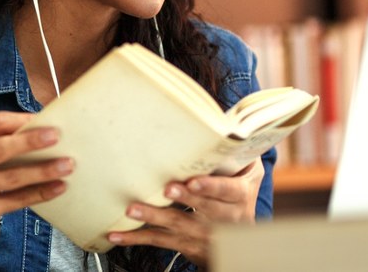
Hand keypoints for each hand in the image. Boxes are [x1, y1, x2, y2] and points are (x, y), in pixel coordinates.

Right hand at [0, 111, 73, 259]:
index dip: (20, 120)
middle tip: (57, 136)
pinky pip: (15, 200)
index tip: (46, 119)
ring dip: (42, 170)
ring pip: (10, 176)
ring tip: (67, 165)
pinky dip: (39, 193)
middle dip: (30, 141)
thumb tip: (44, 130)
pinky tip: (59, 187)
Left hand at [106, 159, 263, 266]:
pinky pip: (161, 241)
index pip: (226, 190)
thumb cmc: (239, 194)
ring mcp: (204, 234)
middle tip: (166, 189)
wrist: (243, 242)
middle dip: (184, 199)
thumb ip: (239, 152)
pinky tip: (118, 236)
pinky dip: (137, 239)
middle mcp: (224, 218)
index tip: (193, 181)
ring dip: (154, 218)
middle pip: (203, 209)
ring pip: (178, 226)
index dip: (210, 187)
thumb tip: (226, 123)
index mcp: (239, 196)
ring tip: (133, 210)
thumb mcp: (249, 174)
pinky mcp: (187, 245)